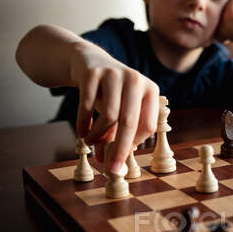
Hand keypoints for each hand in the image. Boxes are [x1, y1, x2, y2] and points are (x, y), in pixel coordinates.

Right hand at [70, 43, 158, 172]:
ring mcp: (115, 74)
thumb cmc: (109, 93)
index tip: (122, 159)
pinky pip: (87, 105)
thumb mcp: (119, 111)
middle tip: (110, 170)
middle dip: (119, 150)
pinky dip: (84, 124)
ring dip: (98, 135)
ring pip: (109, 116)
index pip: (148, 126)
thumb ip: (117, 135)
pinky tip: (82, 133)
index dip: (134, 144)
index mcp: (150, 91)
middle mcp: (136, 80)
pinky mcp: (93, 73)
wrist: (87, 61)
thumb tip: (112, 166)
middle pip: (130, 122)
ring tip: (90, 143)